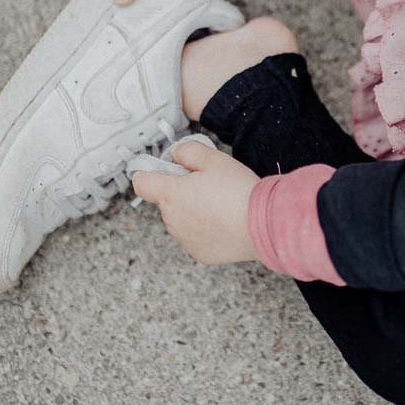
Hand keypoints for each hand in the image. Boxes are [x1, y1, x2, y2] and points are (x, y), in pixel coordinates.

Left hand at [132, 141, 259, 264]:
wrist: (263, 225)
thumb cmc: (239, 191)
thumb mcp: (214, 159)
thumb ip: (187, 151)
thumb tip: (176, 154)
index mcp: (171, 194)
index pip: (141, 183)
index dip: (149, 173)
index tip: (163, 170)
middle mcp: (172, 220)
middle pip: (166, 201)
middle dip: (181, 191)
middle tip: (207, 185)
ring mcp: (185, 239)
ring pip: (181, 219)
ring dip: (193, 211)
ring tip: (221, 205)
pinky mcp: (200, 253)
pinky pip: (195, 237)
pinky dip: (205, 230)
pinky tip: (225, 223)